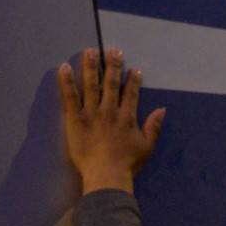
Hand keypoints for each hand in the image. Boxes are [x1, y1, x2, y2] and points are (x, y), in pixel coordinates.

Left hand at [58, 48, 164, 193]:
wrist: (106, 174)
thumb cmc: (128, 164)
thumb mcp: (147, 147)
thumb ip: (153, 127)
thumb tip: (162, 110)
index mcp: (127, 117)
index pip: (130, 93)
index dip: (132, 80)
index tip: (134, 69)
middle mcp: (109, 110)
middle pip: (111, 83)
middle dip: (113, 65)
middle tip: (113, 50)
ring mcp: (91, 113)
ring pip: (91, 84)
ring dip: (90, 66)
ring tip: (90, 51)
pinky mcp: (75, 118)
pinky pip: (70, 96)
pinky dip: (67, 81)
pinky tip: (64, 67)